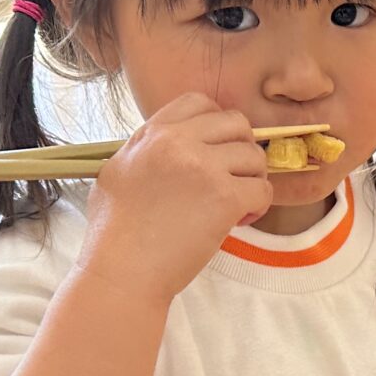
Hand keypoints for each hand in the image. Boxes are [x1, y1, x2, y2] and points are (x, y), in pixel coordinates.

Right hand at [77, 93, 273, 304]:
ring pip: (254, 156)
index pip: (199, 102)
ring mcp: (204, 168)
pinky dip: (258, 206)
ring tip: (235, 204)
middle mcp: (178, 142)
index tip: (216, 149)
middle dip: (241, 148)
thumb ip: (145, 151)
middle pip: (235, 122)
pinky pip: (263, 189)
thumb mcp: (116, 173)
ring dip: (252, 179)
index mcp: (152, 134)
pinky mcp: (225, 198)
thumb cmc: (113, 235)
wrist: (121, 274)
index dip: (216, 123)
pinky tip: (240, 220)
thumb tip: (165, 145)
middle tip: (233, 176)